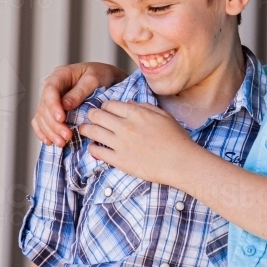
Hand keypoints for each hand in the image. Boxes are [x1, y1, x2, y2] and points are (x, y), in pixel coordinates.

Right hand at [31, 62, 127, 146]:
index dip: (53, 106)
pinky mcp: (52, 109)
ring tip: (61, 143)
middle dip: (54, 124)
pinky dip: (44, 132)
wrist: (107, 78)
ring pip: (42, 117)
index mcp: (59, 75)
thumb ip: (80, 92)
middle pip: (44, 107)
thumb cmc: (101, 75)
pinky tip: (50, 142)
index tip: (61, 119)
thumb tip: (65, 105)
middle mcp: (51, 87)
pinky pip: (41, 121)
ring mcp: (50, 99)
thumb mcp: (94, 80)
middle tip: (66, 136)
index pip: (50, 91)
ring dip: (50, 131)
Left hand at [82, 101, 201, 186]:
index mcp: (137, 113)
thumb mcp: (164, 115)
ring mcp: (120, 144)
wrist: (181, 162)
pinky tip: (94, 147)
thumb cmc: (176, 138)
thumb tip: (128, 104)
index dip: (104, 106)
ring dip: (86, 129)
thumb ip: (144, 106)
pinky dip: (92, 148)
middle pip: (97, 115)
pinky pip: (97, 152)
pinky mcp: (119, 161)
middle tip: (90, 118)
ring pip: (93, 132)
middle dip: (91, 115)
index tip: (104, 110)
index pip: (110, 104)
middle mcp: (125, 126)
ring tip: (85, 130)